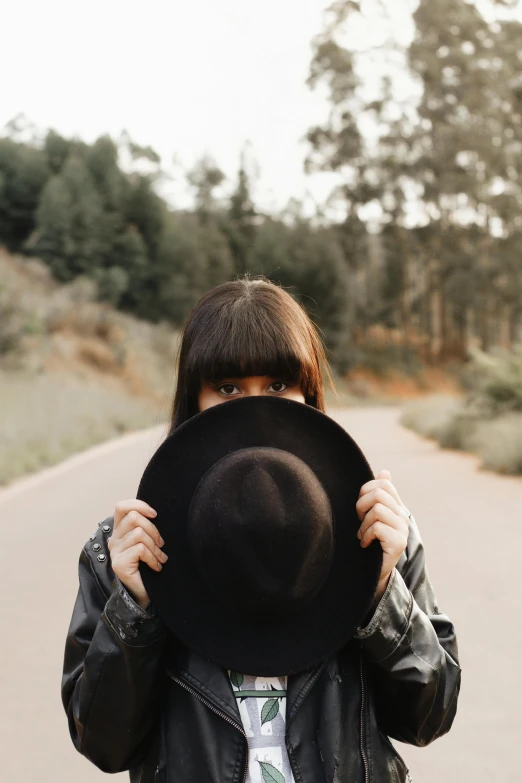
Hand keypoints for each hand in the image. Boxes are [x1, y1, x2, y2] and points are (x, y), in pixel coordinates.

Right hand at [108, 499, 167, 609]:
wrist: (143, 593)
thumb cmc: (148, 565)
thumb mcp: (147, 541)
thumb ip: (145, 527)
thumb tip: (155, 513)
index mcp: (120, 530)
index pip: (121, 507)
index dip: (139, 505)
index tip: (155, 514)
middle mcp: (114, 539)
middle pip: (134, 517)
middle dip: (153, 529)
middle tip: (161, 544)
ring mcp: (115, 551)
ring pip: (139, 533)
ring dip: (155, 547)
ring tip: (161, 558)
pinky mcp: (119, 563)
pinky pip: (140, 549)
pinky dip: (153, 557)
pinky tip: (156, 566)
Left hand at [356, 469, 410, 607]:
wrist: (373, 573)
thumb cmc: (369, 542)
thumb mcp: (370, 516)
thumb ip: (377, 495)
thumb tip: (384, 472)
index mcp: (396, 507)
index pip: (383, 485)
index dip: (365, 491)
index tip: (361, 509)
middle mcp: (402, 516)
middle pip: (378, 494)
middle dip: (361, 506)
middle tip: (359, 522)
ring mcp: (402, 529)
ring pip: (377, 509)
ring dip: (363, 524)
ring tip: (363, 535)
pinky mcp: (399, 543)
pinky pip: (378, 527)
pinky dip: (366, 535)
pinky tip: (365, 544)